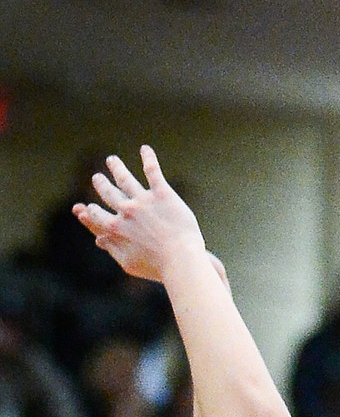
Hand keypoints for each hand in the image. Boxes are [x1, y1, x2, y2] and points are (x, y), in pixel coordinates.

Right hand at [73, 146, 204, 283]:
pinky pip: (152, 171)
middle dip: (100, 184)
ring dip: (116, 167)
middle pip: (108, 193)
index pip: (97, 216)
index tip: (83, 207)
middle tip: (97, 178)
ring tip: (111, 160)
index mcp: (116, 229)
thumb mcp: (129, 263)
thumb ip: (112, 249)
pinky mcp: (162, 194)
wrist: (180, 260)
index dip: (89, 211)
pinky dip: (148, 158)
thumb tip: (98, 240)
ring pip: (125, 178)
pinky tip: (145, 149)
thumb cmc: (157, 267)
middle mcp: (126, 211)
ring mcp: (143, 200)